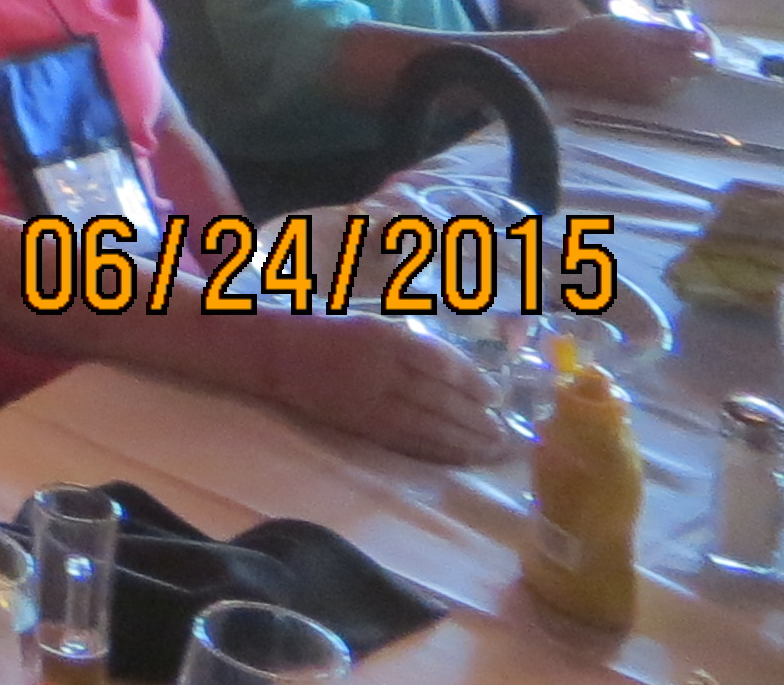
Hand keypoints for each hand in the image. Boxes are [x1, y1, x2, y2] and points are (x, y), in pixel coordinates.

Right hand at [260, 313, 505, 463]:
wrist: (275, 353)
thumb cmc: (326, 329)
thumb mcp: (372, 323)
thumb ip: (411, 346)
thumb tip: (460, 374)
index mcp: (383, 338)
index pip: (441, 364)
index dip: (473, 383)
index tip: (497, 396)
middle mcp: (380, 371)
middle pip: (441, 402)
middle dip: (478, 422)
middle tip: (508, 436)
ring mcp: (370, 403)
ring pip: (428, 428)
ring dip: (465, 444)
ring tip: (494, 453)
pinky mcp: (361, 427)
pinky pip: (407, 443)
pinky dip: (436, 453)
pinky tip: (458, 459)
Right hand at [528, 12, 710, 104]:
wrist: (557, 63)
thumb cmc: (590, 37)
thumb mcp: (627, 26)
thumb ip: (665, 34)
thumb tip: (699, 38)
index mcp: (660, 65)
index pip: (700, 63)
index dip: (703, 49)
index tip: (699, 36)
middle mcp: (660, 86)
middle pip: (691, 76)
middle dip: (689, 59)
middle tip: (679, 43)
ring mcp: (648, 97)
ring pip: (677, 85)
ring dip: (676, 70)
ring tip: (660, 55)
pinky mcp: (636, 102)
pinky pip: (660, 92)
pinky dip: (661, 80)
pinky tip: (644, 68)